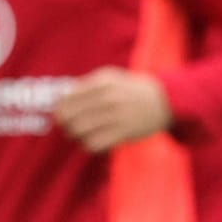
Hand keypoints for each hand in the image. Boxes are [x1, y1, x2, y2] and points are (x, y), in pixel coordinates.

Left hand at [52, 67, 171, 152]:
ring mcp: (117, 115)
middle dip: (63, 123)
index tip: (58, 112)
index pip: (68, 97)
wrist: (162, 100)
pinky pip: (96, 143)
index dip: (59, 108)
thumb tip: (61, 97)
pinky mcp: (124, 132)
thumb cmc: (128, 88)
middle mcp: (108, 98)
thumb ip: (86, 85)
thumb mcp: (108, 77)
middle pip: (71, 115)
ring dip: (74, 134)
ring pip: (81, 130)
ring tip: (76, 134)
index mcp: (101, 83)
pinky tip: (90, 141)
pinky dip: (88, 144)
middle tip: (65, 126)